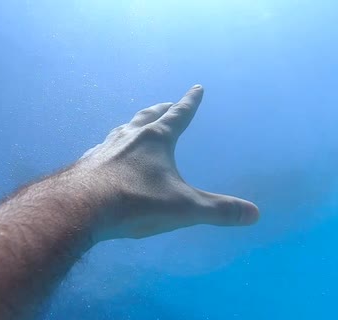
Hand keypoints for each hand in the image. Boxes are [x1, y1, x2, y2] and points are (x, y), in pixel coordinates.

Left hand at [77, 85, 259, 241]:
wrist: (82, 206)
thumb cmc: (138, 202)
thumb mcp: (184, 208)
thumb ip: (218, 210)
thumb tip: (254, 214)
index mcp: (156, 139)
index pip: (179, 115)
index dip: (190, 102)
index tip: (197, 87)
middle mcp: (130, 136)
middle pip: (148, 116)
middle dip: (161, 109)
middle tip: (167, 103)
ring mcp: (105, 147)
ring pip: (123, 129)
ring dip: (134, 125)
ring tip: (136, 125)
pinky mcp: (88, 162)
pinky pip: (103, 148)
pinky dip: (111, 147)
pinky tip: (107, 154)